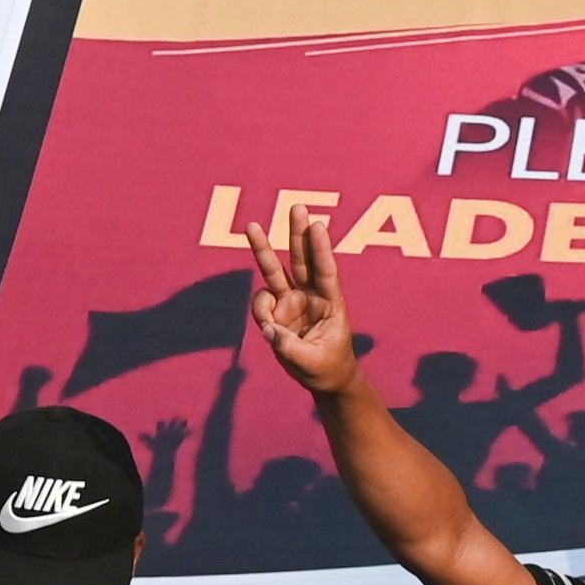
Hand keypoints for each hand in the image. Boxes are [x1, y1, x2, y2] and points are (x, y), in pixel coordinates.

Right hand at [247, 214, 363, 395]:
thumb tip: (269, 330)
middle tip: (298, 206)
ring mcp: (291, 301)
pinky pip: (261, 304)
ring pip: (275, 270)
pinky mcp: (276, 311)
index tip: (318, 225)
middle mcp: (310, 296)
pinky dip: (261, 312)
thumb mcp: (313, 363)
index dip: (321, 249)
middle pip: (302, 259)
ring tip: (252, 226)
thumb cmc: (327, 367)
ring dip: (263, 248)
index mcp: (331, 303)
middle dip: (298, 232)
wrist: (323, 378)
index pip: (326, 272)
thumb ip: (291, 348)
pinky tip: (271, 330)